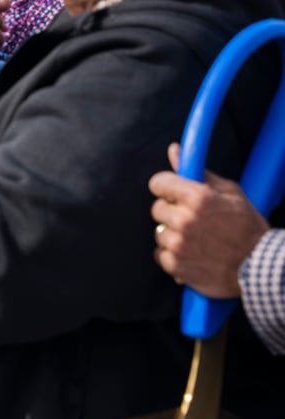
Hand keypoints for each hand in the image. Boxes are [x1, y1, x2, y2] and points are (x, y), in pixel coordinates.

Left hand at [149, 143, 269, 297]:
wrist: (261, 268)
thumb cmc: (248, 228)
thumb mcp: (231, 193)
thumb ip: (198, 171)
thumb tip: (174, 150)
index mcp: (198, 197)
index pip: (158, 183)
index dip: (166, 187)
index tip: (173, 193)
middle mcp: (185, 219)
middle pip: (157, 208)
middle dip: (172, 212)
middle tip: (193, 220)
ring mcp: (178, 243)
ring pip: (159, 232)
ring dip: (173, 235)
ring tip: (197, 240)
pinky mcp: (175, 264)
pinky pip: (160, 254)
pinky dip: (173, 256)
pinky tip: (193, 255)